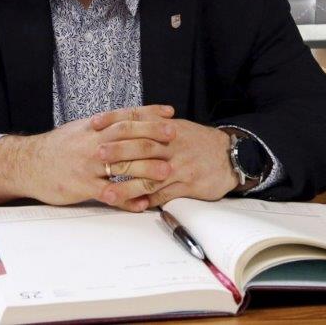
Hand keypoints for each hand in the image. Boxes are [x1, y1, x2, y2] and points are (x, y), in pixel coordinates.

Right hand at [23, 105, 177, 206]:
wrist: (28, 164)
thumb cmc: (58, 148)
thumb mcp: (80, 129)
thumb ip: (104, 126)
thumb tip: (129, 120)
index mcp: (93, 127)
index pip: (125, 116)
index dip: (149, 113)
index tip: (169, 112)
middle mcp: (92, 143)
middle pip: (127, 136)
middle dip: (152, 135)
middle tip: (174, 135)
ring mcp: (87, 165)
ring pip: (120, 165)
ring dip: (145, 168)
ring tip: (166, 171)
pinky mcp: (81, 186)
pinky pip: (108, 193)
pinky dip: (126, 199)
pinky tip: (141, 204)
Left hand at [92, 115, 239, 211]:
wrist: (230, 156)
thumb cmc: (198, 142)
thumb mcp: (177, 127)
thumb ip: (152, 124)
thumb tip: (123, 122)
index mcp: (167, 128)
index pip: (137, 119)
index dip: (115, 120)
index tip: (94, 123)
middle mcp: (172, 145)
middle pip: (141, 147)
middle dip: (118, 152)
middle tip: (97, 157)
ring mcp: (180, 166)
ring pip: (149, 176)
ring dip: (127, 186)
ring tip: (108, 193)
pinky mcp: (188, 185)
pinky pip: (164, 195)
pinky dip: (148, 201)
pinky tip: (133, 206)